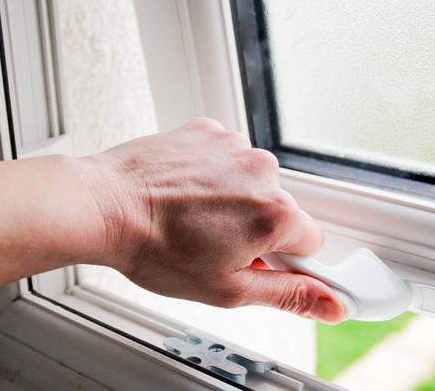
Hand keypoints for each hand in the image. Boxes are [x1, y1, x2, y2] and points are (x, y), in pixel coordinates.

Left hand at [86, 118, 344, 323]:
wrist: (103, 206)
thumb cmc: (154, 248)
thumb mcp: (227, 289)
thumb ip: (289, 295)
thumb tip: (331, 304)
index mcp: (276, 214)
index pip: (311, 242)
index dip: (283, 260)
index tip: (254, 262)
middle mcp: (262, 171)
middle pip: (280, 210)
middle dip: (255, 229)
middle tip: (212, 244)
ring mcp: (234, 146)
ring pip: (252, 183)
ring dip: (232, 200)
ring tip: (192, 217)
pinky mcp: (209, 131)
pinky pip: (226, 158)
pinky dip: (211, 175)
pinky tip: (184, 193)